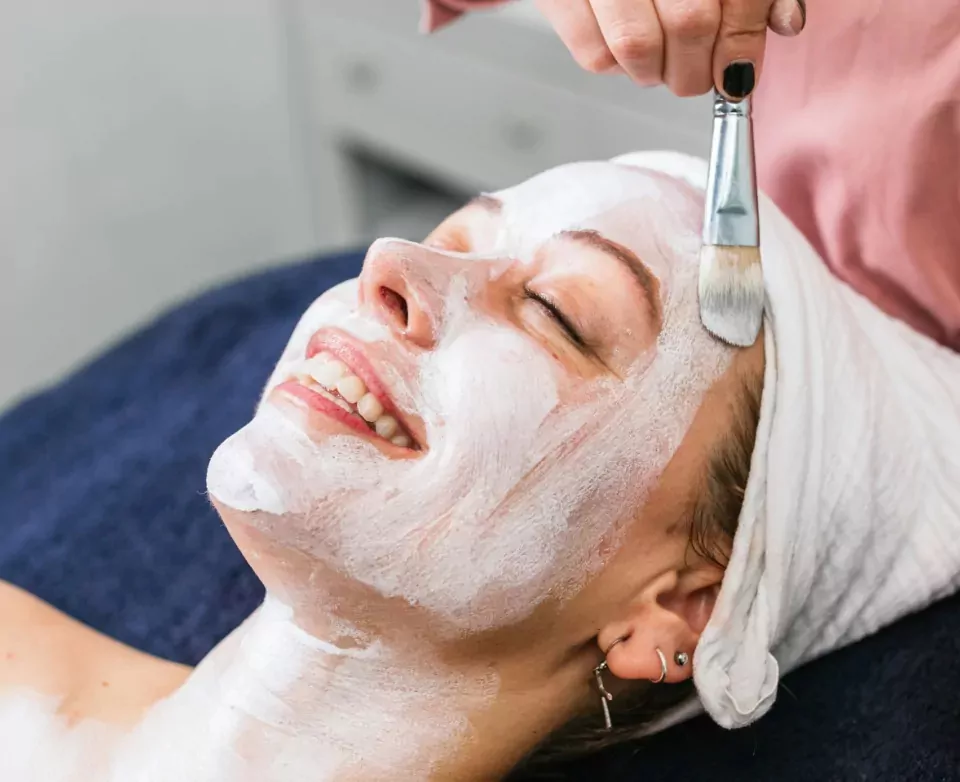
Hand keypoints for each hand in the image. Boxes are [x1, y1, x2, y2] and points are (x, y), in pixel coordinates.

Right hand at [533, 0, 805, 98]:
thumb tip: (787, 22)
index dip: (741, 43)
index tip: (739, 75)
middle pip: (689, 22)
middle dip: (699, 67)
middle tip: (700, 76)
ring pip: (637, 47)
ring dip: (658, 72)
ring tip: (661, 60)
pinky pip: (594, 56)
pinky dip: (616, 66)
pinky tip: (623, 48)